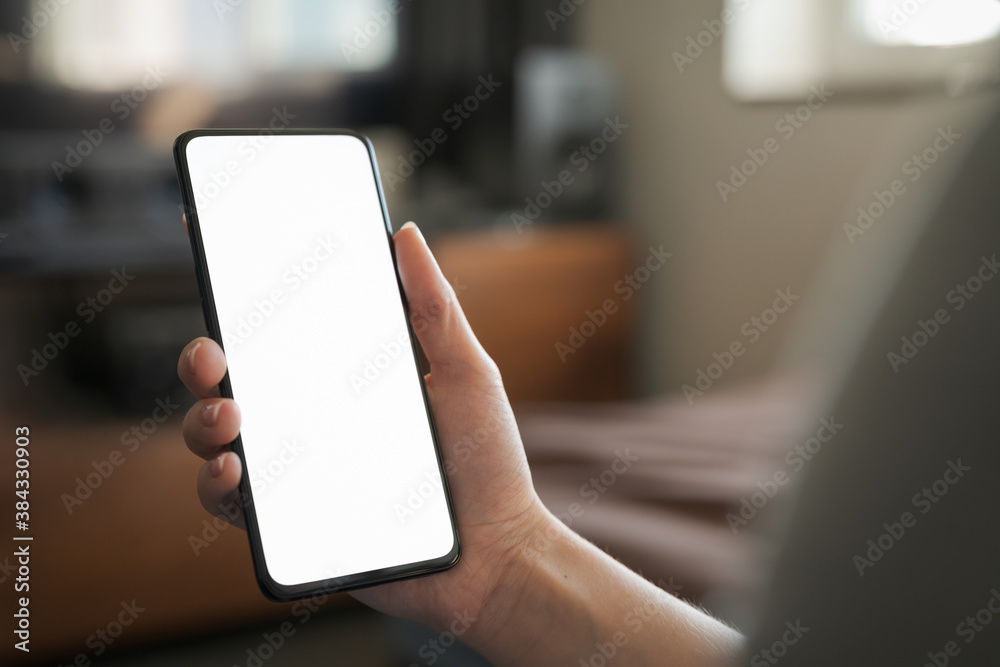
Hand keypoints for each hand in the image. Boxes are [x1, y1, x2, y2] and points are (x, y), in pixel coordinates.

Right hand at [178, 222, 546, 634]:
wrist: (497, 554)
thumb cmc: (486, 463)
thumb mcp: (466, 373)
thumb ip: (433, 307)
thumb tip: (404, 234)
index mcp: (342, 378)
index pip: (279, 329)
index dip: (238, 293)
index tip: (210, 244)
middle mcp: (309, 420)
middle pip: (230, 381)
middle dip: (201, 360)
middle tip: (214, 355)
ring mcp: (296, 471)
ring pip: (215, 437)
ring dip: (202, 420)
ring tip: (230, 415)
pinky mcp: (290, 524)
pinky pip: (230, 503)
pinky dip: (217, 485)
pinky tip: (235, 472)